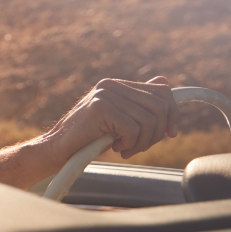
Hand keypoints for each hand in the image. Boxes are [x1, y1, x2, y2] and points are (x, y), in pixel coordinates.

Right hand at [44, 76, 178, 162]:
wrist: (58, 149)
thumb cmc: (88, 138)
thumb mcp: (119, 120)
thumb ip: (139, 102)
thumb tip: (164, 81)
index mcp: (116, 84)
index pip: (161, 91)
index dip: (172, 114)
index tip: (170, 133)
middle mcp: (111, 85)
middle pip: (160, 107)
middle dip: (157, 133)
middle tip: (138, 146)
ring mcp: (105, 95)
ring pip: (149, 121)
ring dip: (142, 142)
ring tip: (124, 148)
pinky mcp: (100, 108)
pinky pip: (134, 129)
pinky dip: (129, 144)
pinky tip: (114, 147)